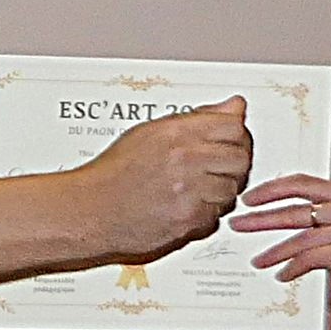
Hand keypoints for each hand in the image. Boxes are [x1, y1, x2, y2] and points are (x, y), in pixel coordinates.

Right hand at [85, 98, 252, 260]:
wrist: (90, 211)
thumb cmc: (113, 174)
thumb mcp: (150, 132)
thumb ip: (198, 118)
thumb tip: (233, 106)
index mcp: (175, 133)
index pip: (233, 126)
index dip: (236, 134)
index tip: (231, 139)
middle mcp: (185, 160)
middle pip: (240, 159)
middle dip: (233, 163)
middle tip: (219, 166)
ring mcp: (189, 193)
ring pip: (231, 190)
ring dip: (220, 190)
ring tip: (196, 188)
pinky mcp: (189, 222)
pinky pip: (215, 216)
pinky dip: (206, 213)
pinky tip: (186, 206)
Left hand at [232, 174, 330, 318]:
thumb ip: (328, 217)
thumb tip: (287, 215)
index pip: (303, 183)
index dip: (272, 189)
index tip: (249, 198)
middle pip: (295, 207)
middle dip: (261, 217)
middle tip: (238, 223)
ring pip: (299, 236)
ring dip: (272, 250)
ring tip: (255, 259)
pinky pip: (309, 258)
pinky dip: (293, 268)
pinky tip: (282, 275)